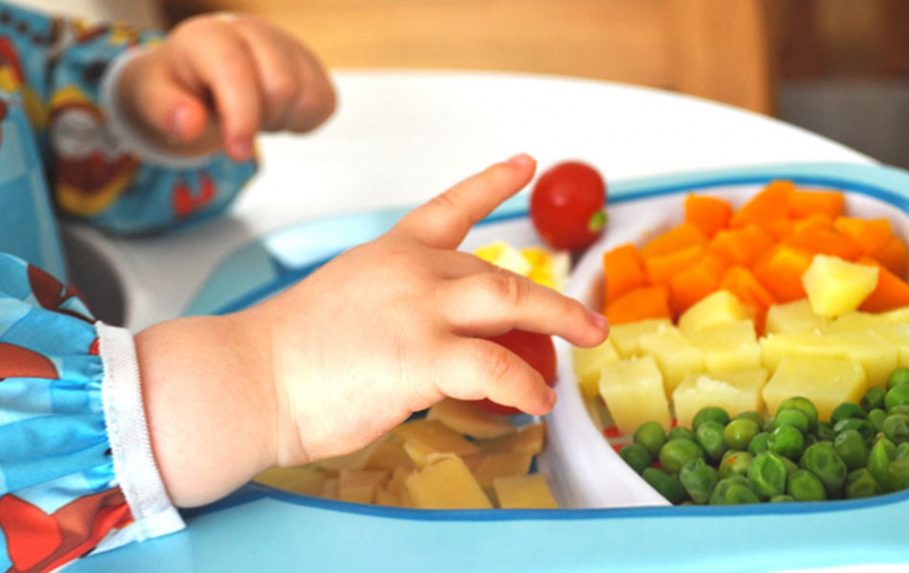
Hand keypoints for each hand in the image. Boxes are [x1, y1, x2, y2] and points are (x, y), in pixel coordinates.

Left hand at [116, 13, 335, 160]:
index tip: (237, 152)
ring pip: (308, 97)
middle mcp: (253, 32)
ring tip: (254, 115)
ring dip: (281, 120)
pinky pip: (325, 104)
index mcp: (209, 36)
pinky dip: (303, 121)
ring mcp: (288, 45)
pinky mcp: (313, 65)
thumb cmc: (178, 86)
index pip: (237, 72)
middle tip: (235, 124)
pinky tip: (276, 113)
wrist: (201, 75)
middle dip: (261, 120)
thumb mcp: (152, 99)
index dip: (241, 116)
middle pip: (281, 88)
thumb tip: (188, 125)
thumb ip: (165, 112)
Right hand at [250, 154, 608, 465]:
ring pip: (512, 301)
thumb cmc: (288, 354)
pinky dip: (525, 385)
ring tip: (586, 343)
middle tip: (585, 319)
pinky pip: (496, 368)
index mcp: (390, 252)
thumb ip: (400, 308)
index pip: (451, 206)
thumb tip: (440, 339)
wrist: (247, 377)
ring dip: (559, 320)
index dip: (493, 183)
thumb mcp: (349, 304)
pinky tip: (536, 400)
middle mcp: (412, 270)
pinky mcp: (423, 355)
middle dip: (551, 297)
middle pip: (500, 272)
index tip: (523, 163)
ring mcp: (420, 309)